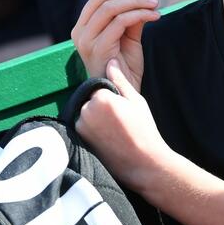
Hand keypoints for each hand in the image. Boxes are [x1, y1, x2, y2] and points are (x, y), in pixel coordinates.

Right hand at [71, 0, 160, 85]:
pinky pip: (120, 23)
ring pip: (110, 8)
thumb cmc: (124, 67)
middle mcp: (80, 31)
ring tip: (155, 4)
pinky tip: (154, 16)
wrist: (123, 94)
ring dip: (136, 2)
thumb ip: (134, 15)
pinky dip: (139, 14)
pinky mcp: (98, 49)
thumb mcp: (130, 36)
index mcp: (84, 26)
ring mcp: (86, 41)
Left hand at [76, 59, 172, 191]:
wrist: (143, 163)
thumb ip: (120, 80)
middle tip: (120, 122)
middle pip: (90, 100)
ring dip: (95, 118)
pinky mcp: (78, 141)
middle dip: (102, 107)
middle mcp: (86, 111)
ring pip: (85, 114)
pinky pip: (83, 128)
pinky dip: (92, 130)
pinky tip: (108, 139)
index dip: (113, 98)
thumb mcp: (136, 101)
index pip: (100, 88)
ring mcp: (80, 127)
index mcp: (102, 98)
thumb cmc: (144, 130)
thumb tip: (111, 61)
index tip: (124, 111)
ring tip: (115, 131)